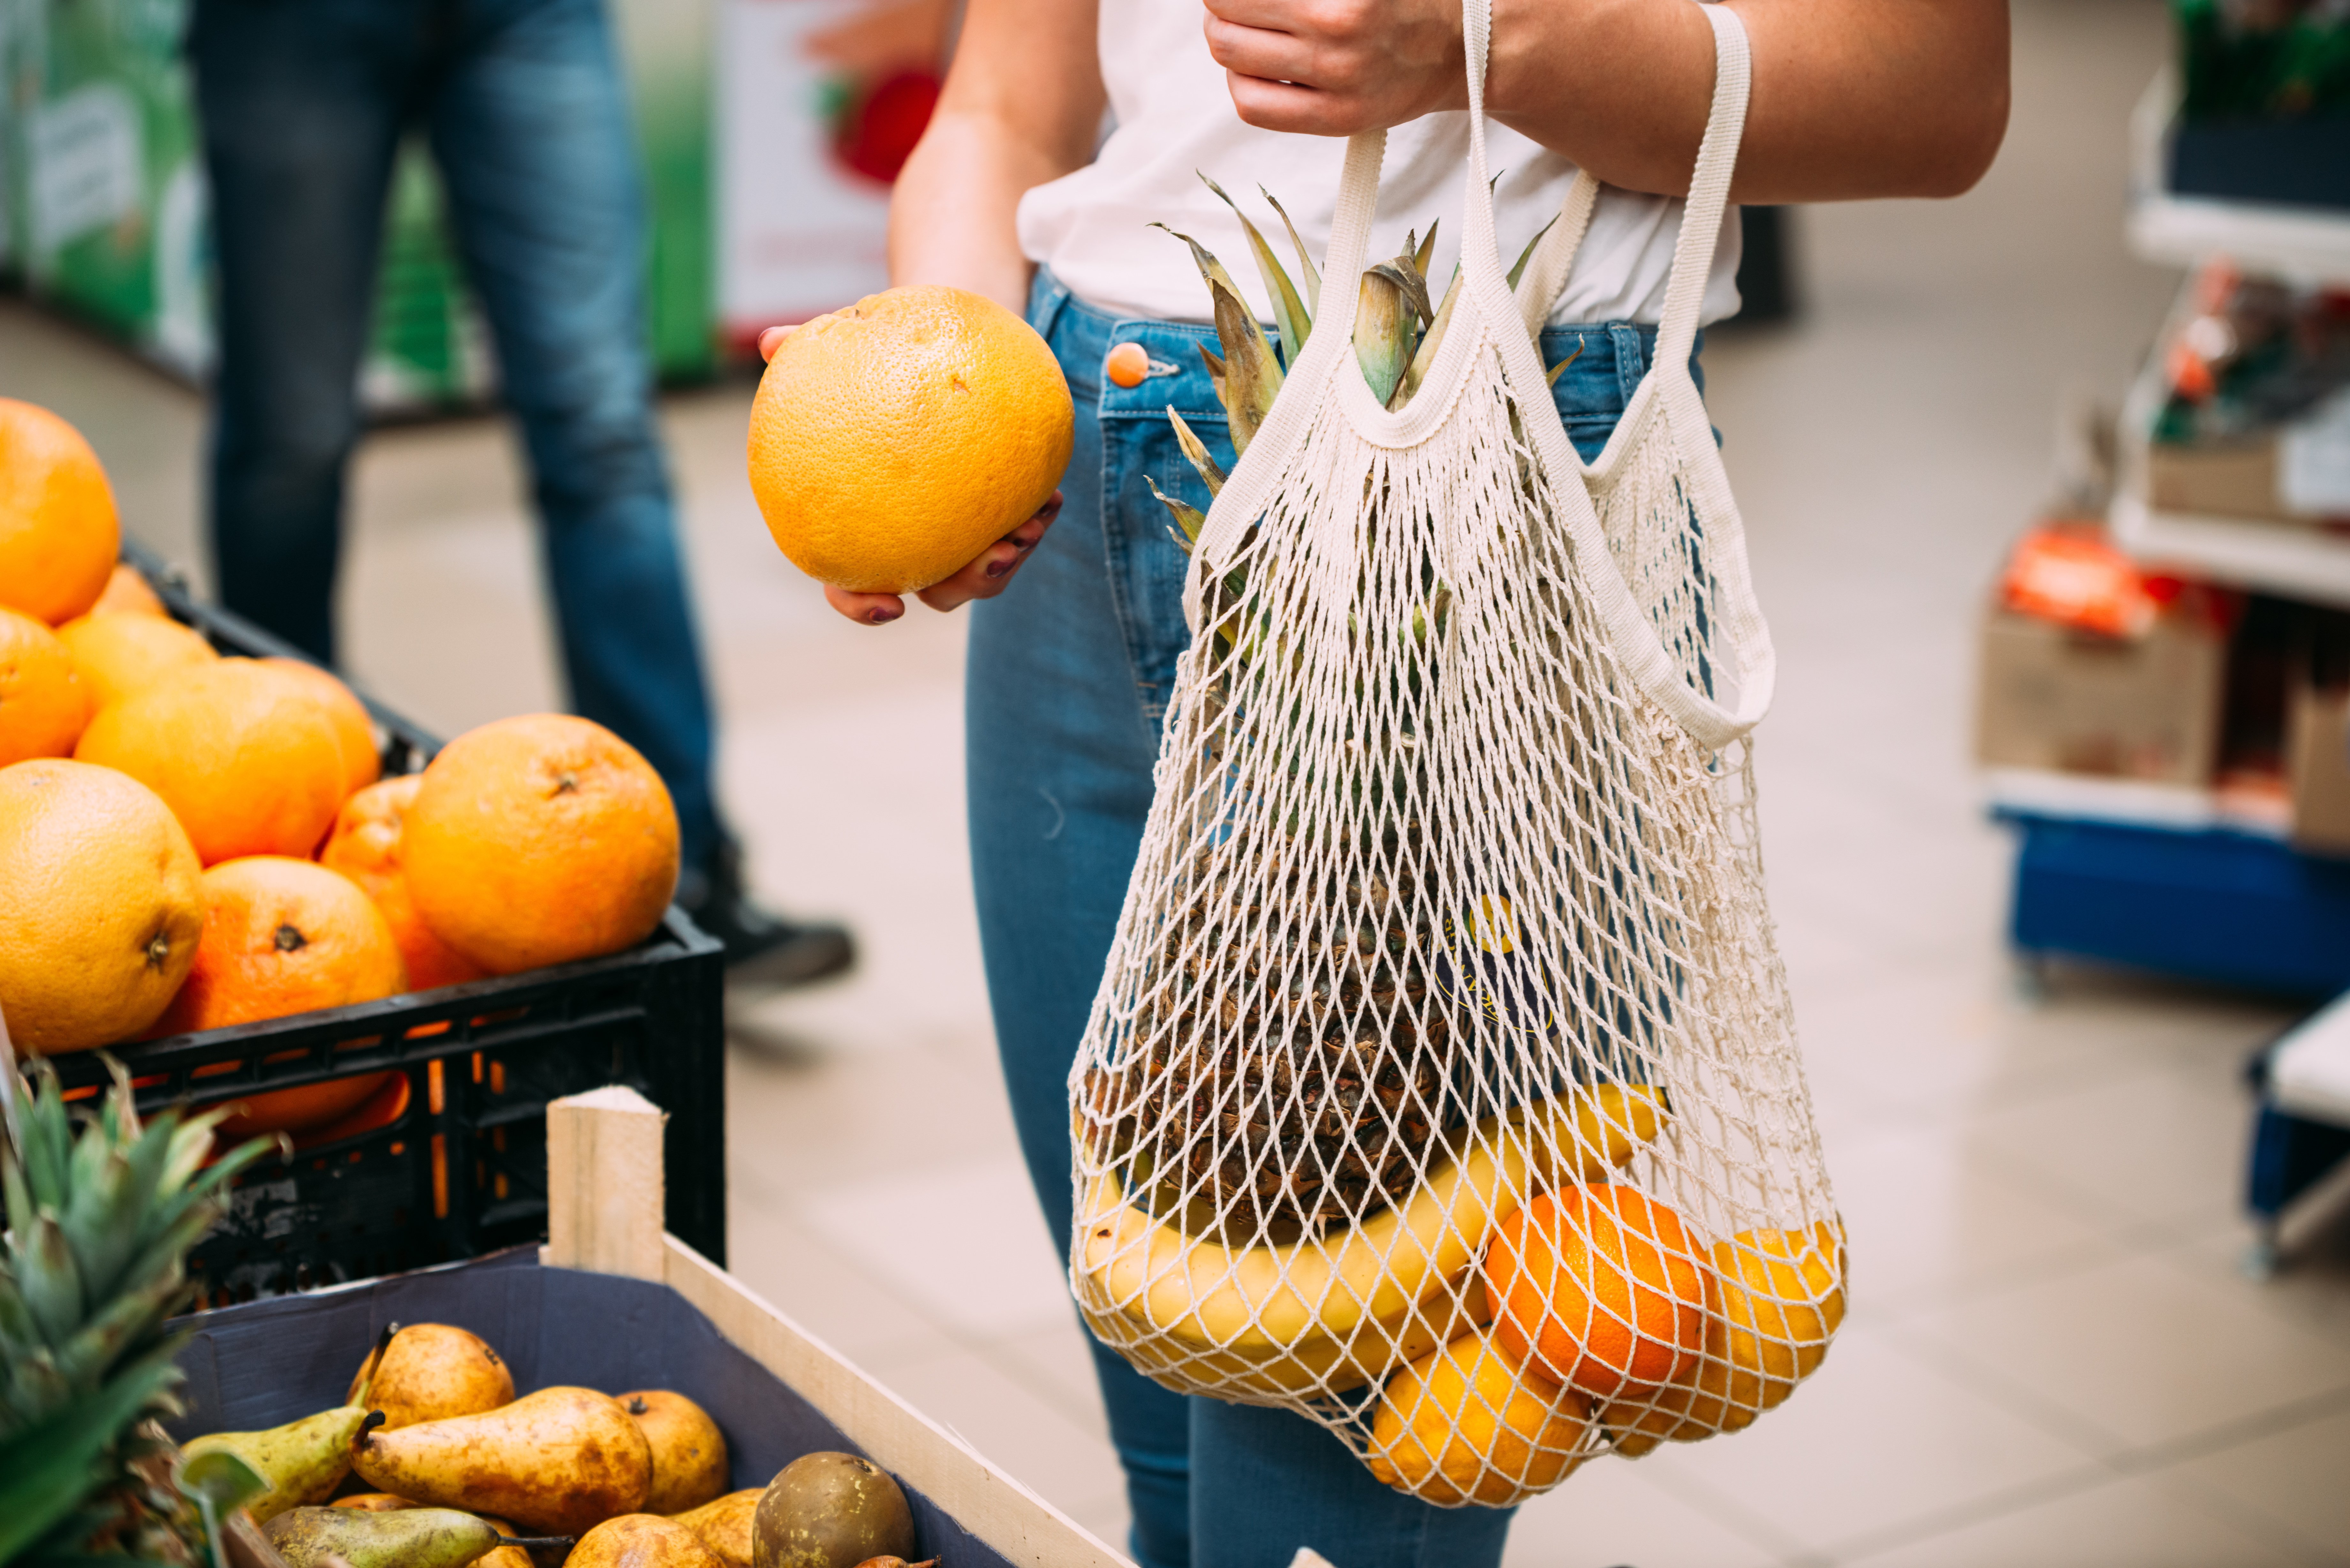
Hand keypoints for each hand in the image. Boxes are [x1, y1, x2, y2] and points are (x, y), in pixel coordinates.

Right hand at [757, 324, 1062, 626]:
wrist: (939, 356)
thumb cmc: (878, 363)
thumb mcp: (847, 353)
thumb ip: (807, 352)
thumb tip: (768, 340)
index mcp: (864, 529)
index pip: (851, 583)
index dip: (862, 605)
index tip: (889, 608)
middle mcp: (914, 542)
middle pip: (939, 590)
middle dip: (968, 583)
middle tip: (993, 556)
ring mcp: (960, 533)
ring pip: (986, 572)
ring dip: (1012, 556)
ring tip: (1029, 524)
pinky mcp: (998, 512)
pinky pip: (1019, 529)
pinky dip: (1036, 518)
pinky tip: (1050, 497)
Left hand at [1201, 0, 1465, 135]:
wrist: (1461, 51)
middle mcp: (1337, 30)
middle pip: (1227, 9)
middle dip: (1221, 1)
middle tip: (1233, 1)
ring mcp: (1335, 80)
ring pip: (1231, 55)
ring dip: (1224, 36)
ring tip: (1241, 28)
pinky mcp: (1334, 120)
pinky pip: (1252, 105)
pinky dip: (1239, 81)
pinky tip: (1254, 68)